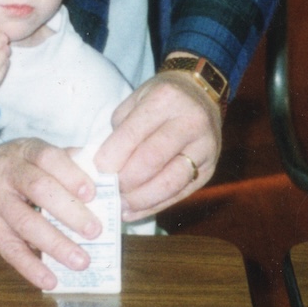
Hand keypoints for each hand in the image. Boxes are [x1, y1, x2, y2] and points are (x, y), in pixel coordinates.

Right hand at [0, 135, 97, 289]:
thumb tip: (100, 169)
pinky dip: (30, 266)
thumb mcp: (26, 152)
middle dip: (69, 211)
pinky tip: (50, 280)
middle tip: (95, 231)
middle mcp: (7, 174)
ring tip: (81, 261)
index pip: (48, 157)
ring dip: (55, 244)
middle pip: (38, 190)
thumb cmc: (2, 165)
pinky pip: (9, 249)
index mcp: (24, 153)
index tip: (92, 192)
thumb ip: (61, 160)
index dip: (70, 174)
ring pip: (24, 223)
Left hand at [94, 71, 220, 219]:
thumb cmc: (161, 99)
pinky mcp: (210, 168)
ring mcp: (205, 147)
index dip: (112, 156)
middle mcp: (191, 121)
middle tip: (106, 190)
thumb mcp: (137, 100)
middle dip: (125, 180)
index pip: (134, 133)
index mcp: (166, 98)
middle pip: (152, 160)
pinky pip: (180, 193)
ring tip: (119, 206)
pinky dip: (154, 206)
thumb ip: (120, 130)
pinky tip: (134, 211)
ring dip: (140, 199)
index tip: (97, 171)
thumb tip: (102, 167)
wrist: (202, 95)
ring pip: (170, 182)